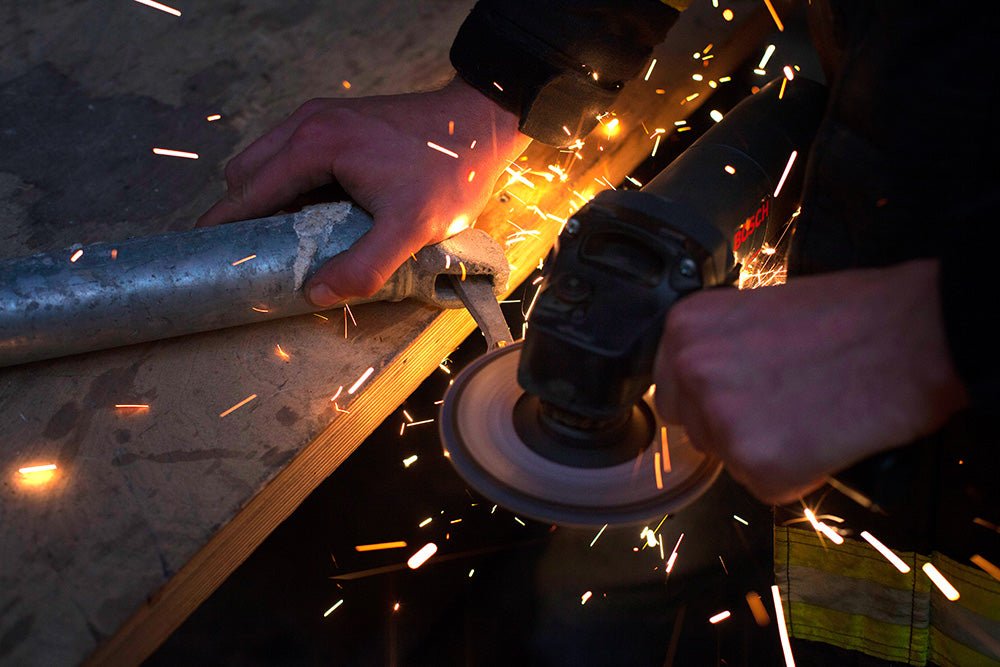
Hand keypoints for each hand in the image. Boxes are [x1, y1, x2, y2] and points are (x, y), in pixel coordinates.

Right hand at [198, 78, 530, 305]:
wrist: (479, 123)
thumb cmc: (448, 171)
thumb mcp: (411, 228)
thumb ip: (364, 265)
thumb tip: (316, 295)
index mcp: (315, 146)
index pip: (247, 191)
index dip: (224, 226)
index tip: (206, 256)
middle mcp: (307, 124)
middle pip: (246, 174)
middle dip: (247, 214)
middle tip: (265, 255)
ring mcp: (320, 118)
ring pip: (266, 162)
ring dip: (270, 198)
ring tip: (295, 238)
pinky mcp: (336, 122)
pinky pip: (292, 155)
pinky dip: (291, 183)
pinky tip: (320, 212)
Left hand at [653, 259, 967, 504]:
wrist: (915, 335)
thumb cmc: (852, 316)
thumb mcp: (757, 312)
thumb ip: (721, 349)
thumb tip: (711, 385)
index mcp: (686, 328)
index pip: (672, 387)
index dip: (708, 398)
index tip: (740, 397)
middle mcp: (691, 372)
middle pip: (692, 427)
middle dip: (729, 427)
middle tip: (782, 408)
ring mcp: (721, 422)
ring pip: (728, 459)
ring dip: (763, 450)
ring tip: (812, 415)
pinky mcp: (759, 467)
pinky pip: (768, 486)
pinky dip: (798, 475)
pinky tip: (828, 438)